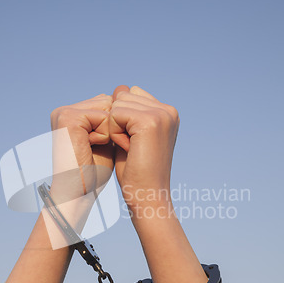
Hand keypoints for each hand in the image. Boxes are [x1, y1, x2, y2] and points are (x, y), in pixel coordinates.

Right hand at [49, 93, 113, 204]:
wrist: (79, 193)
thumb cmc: (94, 172)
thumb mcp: (107, 138)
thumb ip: (113, 115)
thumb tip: (124, 87)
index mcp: (71, 113)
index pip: (108, 104)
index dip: (116, 126)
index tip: (102, 147)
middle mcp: (65, 110)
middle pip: (109, 103)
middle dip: (114, 127)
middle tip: (96, 149)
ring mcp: (64, 112)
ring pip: (108, 108)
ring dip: (110, 131)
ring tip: (92, 149)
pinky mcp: (68, 118)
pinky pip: (104, 116)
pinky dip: (104, 135)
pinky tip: (89, 148)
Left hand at [109, 86, 179, 212]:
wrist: (147, 195)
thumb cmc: (137, 171)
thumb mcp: (131, 134)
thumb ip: (127, 111)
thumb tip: (119, 87)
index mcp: (167, 112)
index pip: (130, 94)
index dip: (122, 119)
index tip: (134, 143)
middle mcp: (168, 110)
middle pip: (123, 97)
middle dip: (118, 122)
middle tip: (132, 147)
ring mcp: (162, 114)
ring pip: (118, 104)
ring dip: (116, 128)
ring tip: (131, 148)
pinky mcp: (150, 121)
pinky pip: (115, 114)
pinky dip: (115, 133)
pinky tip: (128, 149)